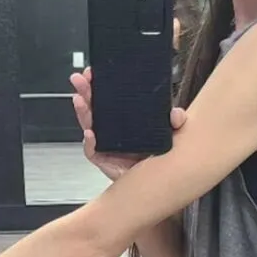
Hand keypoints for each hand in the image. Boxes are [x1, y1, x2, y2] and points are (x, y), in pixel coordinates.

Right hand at [70, 67, 186, 180]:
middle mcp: (112, 130)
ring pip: (89, 125)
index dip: (99, 85)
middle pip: (94, 107)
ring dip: (83, 111)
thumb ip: (176, 122)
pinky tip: (91, 134)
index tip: (94, 72)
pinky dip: (89, 143)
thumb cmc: (159, 157)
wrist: (158, 184)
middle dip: (85, 92)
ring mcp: (105, 144)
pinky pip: (92, 151)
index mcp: (125, 120)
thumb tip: (175, 114)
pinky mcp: (103, 160)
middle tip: (81, 79)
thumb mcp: (171, 134)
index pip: (108, 98)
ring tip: (80, 100)